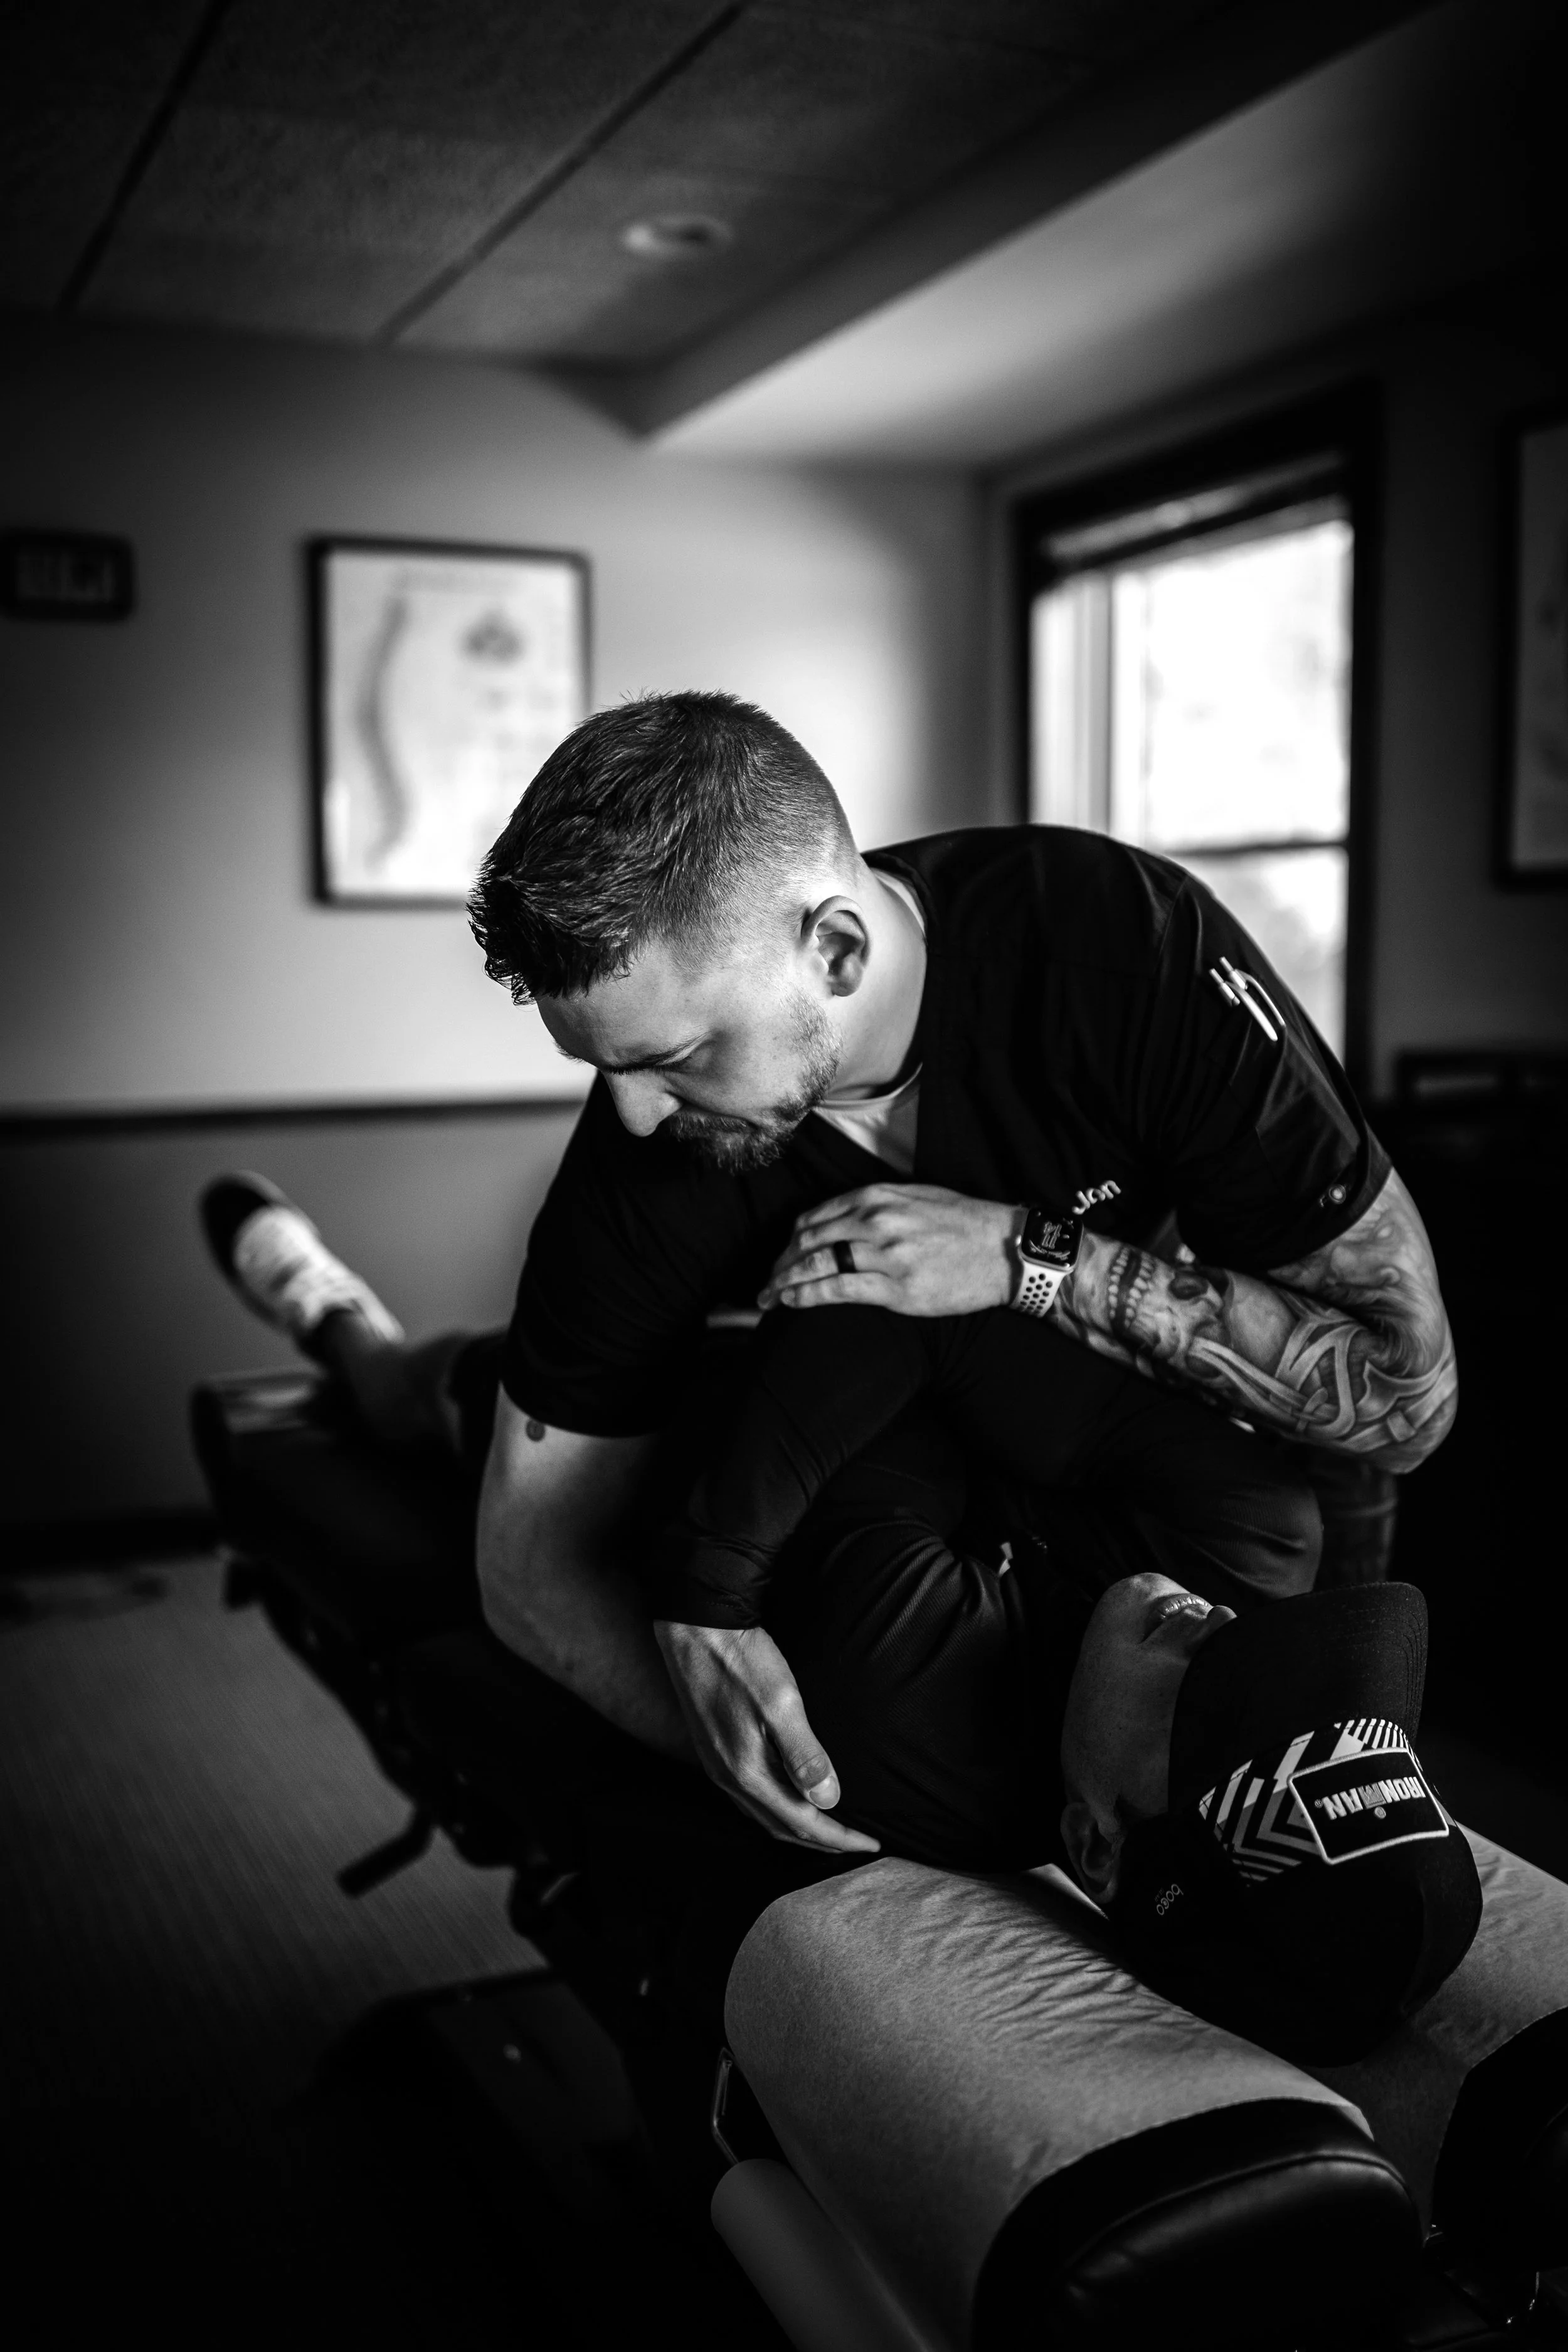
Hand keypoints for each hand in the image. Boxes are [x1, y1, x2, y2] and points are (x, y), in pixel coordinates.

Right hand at [653, 1620, 880, 1854]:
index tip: (871, 1843)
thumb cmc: (742, 1662)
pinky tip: (788, 1798)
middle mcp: (728, 1778)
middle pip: (781, 1827)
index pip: (803, 1822)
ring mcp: (717, 1766)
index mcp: (748, 1772)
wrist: (695, 1631)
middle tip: (856, 1843)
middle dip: (822, 1840)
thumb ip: (805, 1754)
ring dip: (798, 1828)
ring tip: (828, 1828)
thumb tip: (829, 1800)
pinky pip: (750, 1799)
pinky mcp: (713, 1752)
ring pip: (763, 1815)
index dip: (839, 1837)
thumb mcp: (782, 1703)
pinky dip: (776, 1809)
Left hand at [758, 1183, 1017, 1316]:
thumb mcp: (915, 1198)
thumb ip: (875, 1206)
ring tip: (768, 1299)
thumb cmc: (963, 1224)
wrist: (1004, 1249)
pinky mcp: (897, 1288)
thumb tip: (839, 1222)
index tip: (781, 1258)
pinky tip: (792, 1303)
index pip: (815, 1217)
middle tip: (765, 1284)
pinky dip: (807, 1296)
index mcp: (877, 1197)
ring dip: (783, 1283)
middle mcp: (875, 1221)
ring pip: (815, 1265)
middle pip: (807, 1241)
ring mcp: (885, 1254)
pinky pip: (837, 1290)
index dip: (790, 1241)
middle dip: (779, 1264)